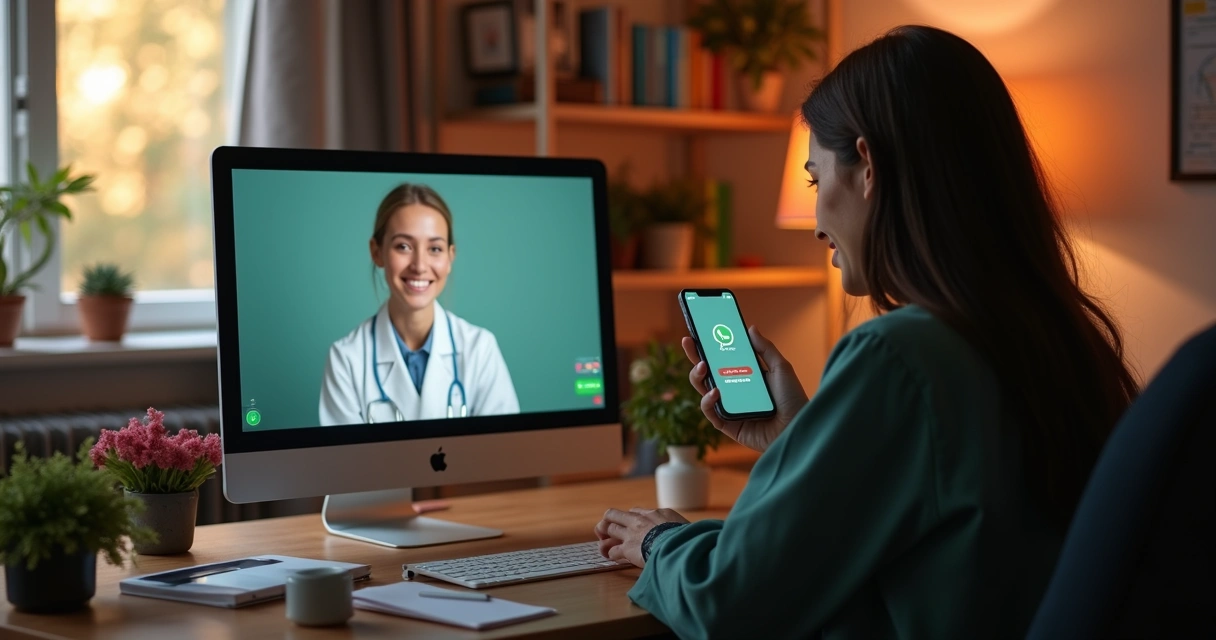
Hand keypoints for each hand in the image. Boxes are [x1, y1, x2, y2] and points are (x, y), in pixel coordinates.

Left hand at [594, 507, 689, 567]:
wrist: (679, 545)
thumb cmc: (686, 537)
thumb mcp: (683, 525)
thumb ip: (676, 526)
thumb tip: (684, 531)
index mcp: (654, 513)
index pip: (635, 511)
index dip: (630, 518)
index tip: (631, 525)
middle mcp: (639, 520)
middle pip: (613, 514)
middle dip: (608, 521)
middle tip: (607, 530)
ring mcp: (631, 533)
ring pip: (608, 528)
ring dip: (605, 537)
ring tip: (605, 544)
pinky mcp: (627, 548)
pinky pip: (612, 550)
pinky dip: (611, 555)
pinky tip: (614, 558)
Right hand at [683, 326, 807, 452]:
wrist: (798, 426)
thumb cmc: (792, 398)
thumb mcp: (781, 368)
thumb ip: (765, 348)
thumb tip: (750, 328)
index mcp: (744, 375)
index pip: (721, 358)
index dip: (707, 346)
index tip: (697, 332)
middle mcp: (733, 390)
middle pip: (706, 372)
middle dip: (695, 357)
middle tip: (689, 343)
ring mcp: (728, 407)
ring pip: (703, 390)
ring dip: (697, 377)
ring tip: (703, 367)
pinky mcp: (727, 424)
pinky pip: (710, 413)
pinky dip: (708, 401)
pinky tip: (715, 392)